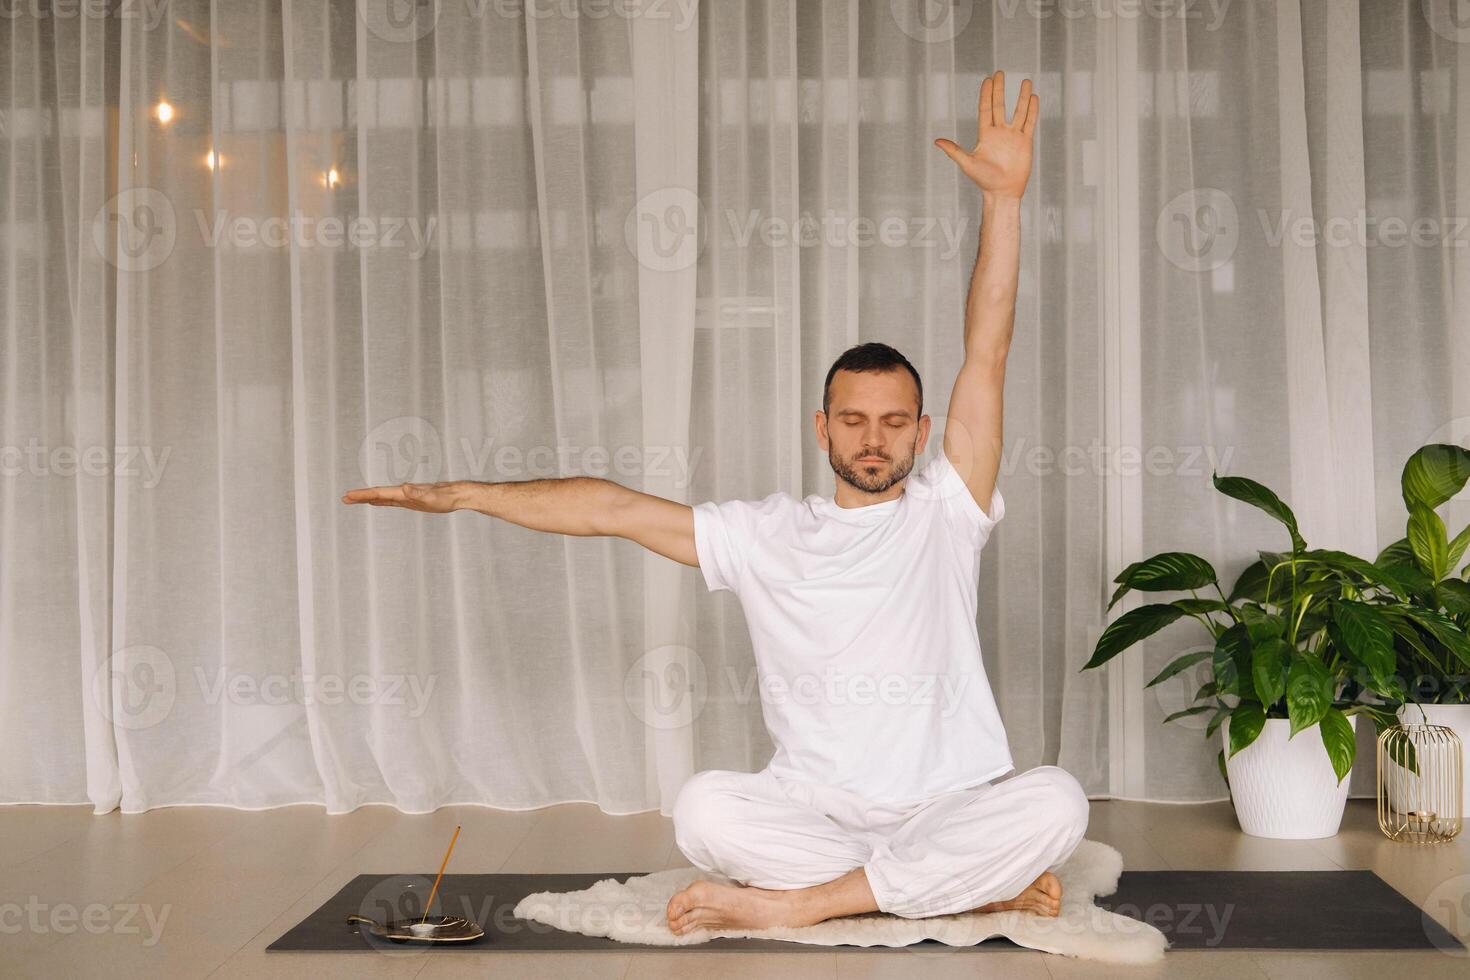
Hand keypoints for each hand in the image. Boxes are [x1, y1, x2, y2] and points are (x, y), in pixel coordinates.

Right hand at [341, 481, 464, 512]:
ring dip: (367, 498)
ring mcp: (405, 497)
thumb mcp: (430, 498)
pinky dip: (380, 501)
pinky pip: (390, 501)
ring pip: (382, 497)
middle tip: (344, 498)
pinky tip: (375, 502)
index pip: (379, 492)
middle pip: (377, 494)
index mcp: (403, 492)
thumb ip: (417, 492)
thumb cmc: (444, 498)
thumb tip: (404, 487)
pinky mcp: (410, 501)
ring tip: (354, 500)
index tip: (349, 495)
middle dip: (360, 496)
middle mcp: (402, 493)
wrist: (455, 495)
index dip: (363, 494)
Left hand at [935, 70, 1037, 199]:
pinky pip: (1030, 122)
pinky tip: (1033, 97)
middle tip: (999, 73)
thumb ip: (954, 150)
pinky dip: (1032, 110)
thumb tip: (936, 141)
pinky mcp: (1025, 142)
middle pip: (999, 106)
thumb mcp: (967, 163)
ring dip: (1021, 97)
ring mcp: (1013, 136)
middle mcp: (999, 132)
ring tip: (1025, 81)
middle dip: (999, 90)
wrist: (1002, 192)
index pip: (985, 109)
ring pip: (1018, 111)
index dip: (986, 94)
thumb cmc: (983, 180)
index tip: (988, 80)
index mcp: (985, 135)